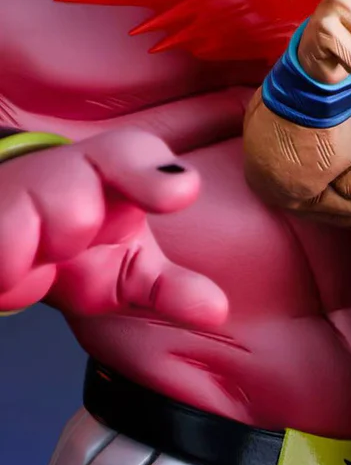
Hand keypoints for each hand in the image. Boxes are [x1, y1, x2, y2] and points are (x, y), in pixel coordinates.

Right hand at [0, 129, 226, 327]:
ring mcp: (12, 187)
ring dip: (27, 256)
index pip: (131, 153)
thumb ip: (171, 288)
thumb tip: (215, 311)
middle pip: (74, 206)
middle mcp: (60, 173)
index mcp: (111, 174)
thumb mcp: (129, 271)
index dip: (152, 172)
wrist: (3, 245)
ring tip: (34, 255)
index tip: (182, 191)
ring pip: (21, 226)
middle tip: (65, 245)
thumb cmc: (77, 252)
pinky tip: (9, 269)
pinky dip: (3, 272)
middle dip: (70, 233)